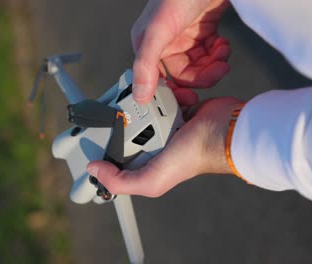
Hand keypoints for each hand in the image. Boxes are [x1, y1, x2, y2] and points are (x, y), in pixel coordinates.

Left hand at [87, 97, 242, 196]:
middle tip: (108, 109)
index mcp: (147, 162)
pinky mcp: (175, 108)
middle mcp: (154, 145)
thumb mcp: (152, 180)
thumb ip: (121, 181)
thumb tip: (94, 169)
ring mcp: (165, 125)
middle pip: (126, 130)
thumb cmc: (193, 157)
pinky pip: (158, 97)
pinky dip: (157, 94)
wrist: (223, 129)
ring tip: (131, 98)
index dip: (103, 149)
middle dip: (119, 120)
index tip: (87, 136)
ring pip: (140, 111)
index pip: (118, 158)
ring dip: (138, 104)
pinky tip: (154, 92)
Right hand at [131, 0, 230, 104]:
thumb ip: (147, 64)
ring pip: (199, 66)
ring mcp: (185, 37)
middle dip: (202, 75)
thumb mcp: (159, 30)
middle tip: (216, 70)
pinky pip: (210, 53)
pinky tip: (222, 44)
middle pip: (184, 75)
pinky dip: (219, 53)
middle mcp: (165, 43)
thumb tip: (140, 94)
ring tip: (221, 53)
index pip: (157, 80)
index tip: (190, 100)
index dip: (173, 92)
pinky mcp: (202, 31)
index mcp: (147, 44)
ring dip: (213, 64)